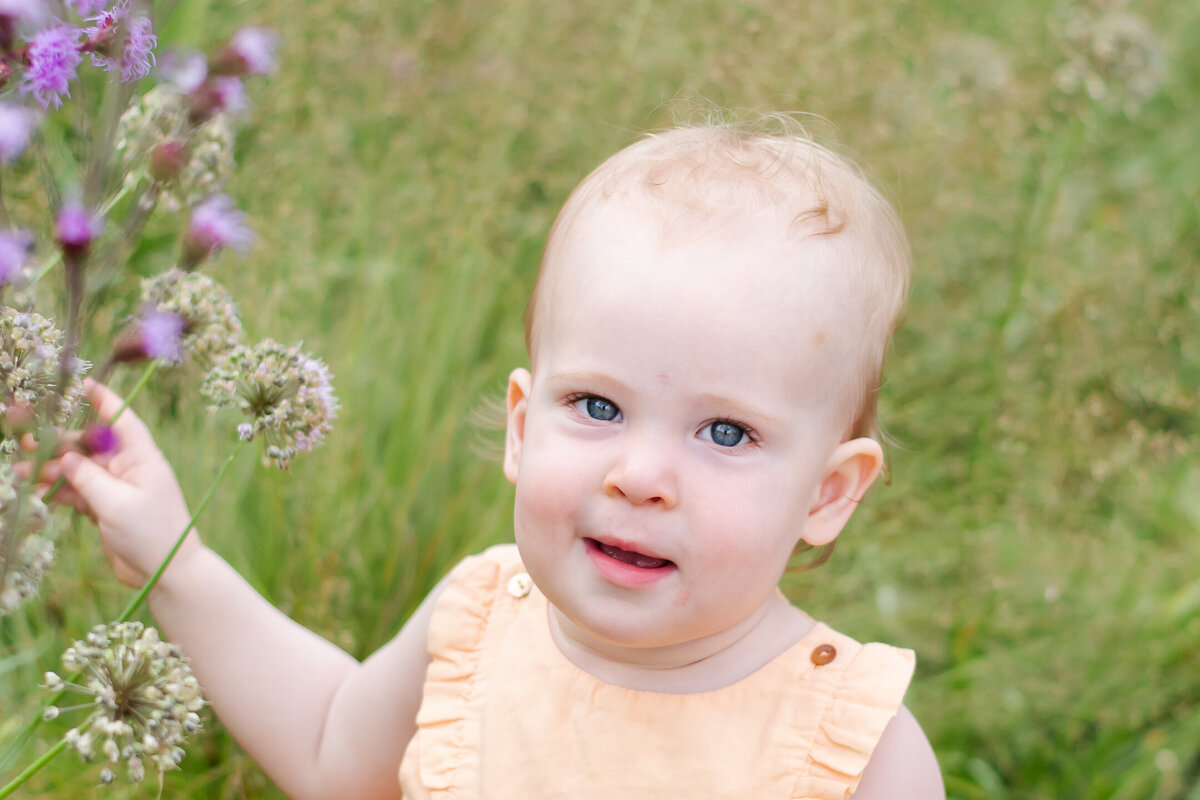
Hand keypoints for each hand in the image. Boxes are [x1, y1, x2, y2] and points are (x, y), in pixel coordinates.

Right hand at [34, 380, 196, 587]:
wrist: (166, 572)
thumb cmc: (151, 532)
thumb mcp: (116, 503)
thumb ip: (88, 479)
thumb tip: (64, 458)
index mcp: (142, 458)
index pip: (121, 420)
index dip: (103, 401)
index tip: (82, 384)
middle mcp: (130, 468)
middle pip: (90, 446)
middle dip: (60, 443)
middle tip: (27, 442)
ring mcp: (117, 488)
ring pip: (79, 470)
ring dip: (51, 470)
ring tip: (19, 471)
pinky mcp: (107, 508)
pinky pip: (78, 492)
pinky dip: (57, 491)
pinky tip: (33, 491)